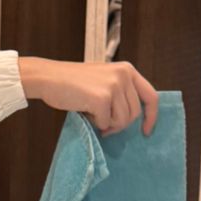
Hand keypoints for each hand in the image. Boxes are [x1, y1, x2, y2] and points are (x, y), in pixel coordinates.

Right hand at [18, 58, 158, 136]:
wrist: (48, 77)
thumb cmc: (73, 82)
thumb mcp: (104, 79)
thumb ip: (121, 92)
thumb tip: (132, 119)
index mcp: (127, 70)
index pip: (151, 96)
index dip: (151, 116)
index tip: (146, 130)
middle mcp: (124, 75)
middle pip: (134, 114)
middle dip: (119, 124)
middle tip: (103, 122)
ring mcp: (113, 86)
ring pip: (122, 121)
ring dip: (107, 123)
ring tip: (92, 112)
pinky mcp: (102, 98)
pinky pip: (106, 123)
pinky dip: (95, 123)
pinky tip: (84, 111)